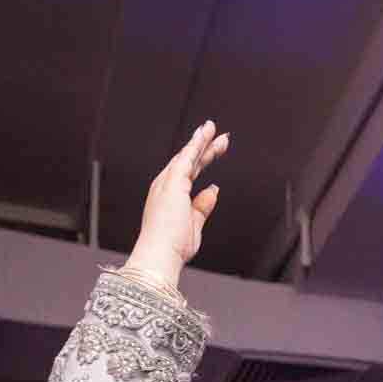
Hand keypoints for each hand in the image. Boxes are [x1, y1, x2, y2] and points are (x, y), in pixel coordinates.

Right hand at [124, 121, 229, 288]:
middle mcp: (165, 186)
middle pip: (189, 161)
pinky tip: (205, 135)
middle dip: (205, 147)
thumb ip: (203, 205)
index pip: (190, 173)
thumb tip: (213, 188)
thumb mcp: (195, 223)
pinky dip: (195, 145)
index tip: (216, 150)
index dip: (203, 159)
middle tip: (222, 136)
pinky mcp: (172, 183)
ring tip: (213, 128)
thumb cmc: (173, 246)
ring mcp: (167, 183)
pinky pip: (186, 158)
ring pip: (187, 156)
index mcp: (170, 196)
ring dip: (201, 140)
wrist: (160, 254)